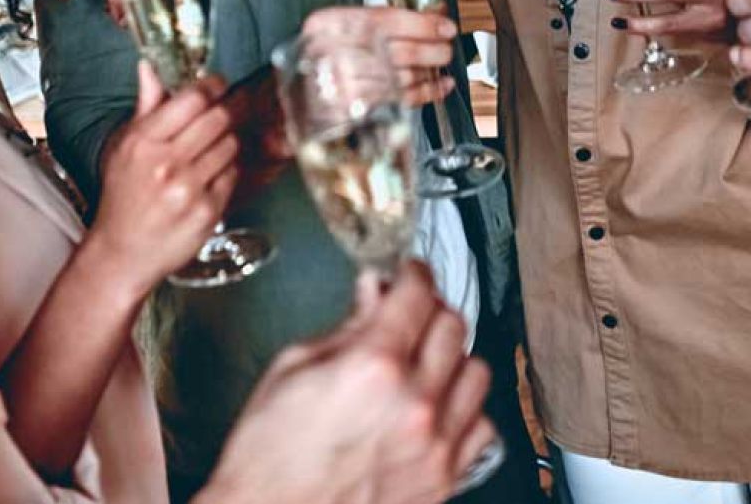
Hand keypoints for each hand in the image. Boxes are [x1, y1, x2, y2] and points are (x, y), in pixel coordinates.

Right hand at [87, 64, 235, 294]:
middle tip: (230, 107)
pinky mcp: (208, 212)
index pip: (192, 99)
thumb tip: (149, 67)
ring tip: (216, 144)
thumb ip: (145, 106)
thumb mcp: (124, 146)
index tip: (218, 84)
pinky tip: (214, 172)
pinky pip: (234, 175)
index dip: (213, 86)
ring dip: (229, 139)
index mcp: (143, 142)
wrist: (123, 252)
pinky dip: (229, 169)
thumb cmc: (123, 197)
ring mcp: (189, 190)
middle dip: (229, 108)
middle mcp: (166, 164)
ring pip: (231, 145)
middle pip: (219, 118)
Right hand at [201, 261, 493, 503]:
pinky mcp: (445, 478)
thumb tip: (374, 293)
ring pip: (476, 372)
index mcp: (372, 367)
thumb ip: (346, 326)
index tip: (408, 272)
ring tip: (425, 358)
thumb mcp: (292, 368)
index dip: (412, 272)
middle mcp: (414, 404)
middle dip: (430, 308)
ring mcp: (436, 445)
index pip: (417, 294)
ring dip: (452, 356)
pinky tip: (438, 405)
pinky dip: (464, 408)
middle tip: (410, 310)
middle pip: (453, 326)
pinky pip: (481, 426)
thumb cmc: (269, 456)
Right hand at [301, 6, 457, 106]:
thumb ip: (380, 20)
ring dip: (429, 70)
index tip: (444, 24)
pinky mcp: (356, 113)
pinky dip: (426, 93)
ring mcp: (344, 89)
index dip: (421, 23)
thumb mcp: (338, 28)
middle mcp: (334, 56)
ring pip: (402, 76)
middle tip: (446, 46)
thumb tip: (431, 14)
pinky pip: (400, 101)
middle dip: (431, 49)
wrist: (292, 100)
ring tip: (442, 62)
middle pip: (397, 51)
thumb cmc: (318, 60)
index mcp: (327, 26)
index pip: (384, 21)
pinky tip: (439, 86)